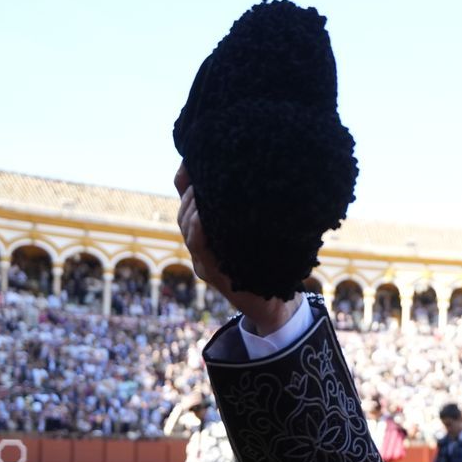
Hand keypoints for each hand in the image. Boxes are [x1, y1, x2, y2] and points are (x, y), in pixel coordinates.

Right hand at [175, 164, 296, 335]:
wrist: (276, 305)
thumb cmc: (270, 263)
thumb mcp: (259, 230)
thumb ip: (250, 207)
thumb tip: (260, 169)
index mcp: (209, 232)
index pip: (188, 199)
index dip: (185, 177)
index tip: (191, 156)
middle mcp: (201, 247)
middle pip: (185, 212)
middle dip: (191, 189)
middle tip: (203, 169)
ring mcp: (204, 262)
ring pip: (189, 228)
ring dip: (193, 206)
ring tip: (201, 188)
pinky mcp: (214, 276)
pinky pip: (200, 250)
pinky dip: (199, 231)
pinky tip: (203, 217)